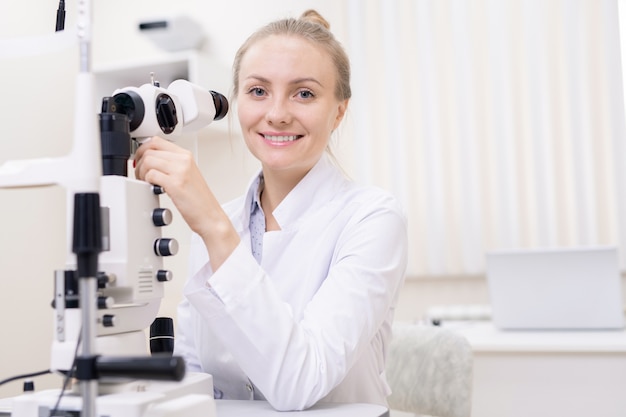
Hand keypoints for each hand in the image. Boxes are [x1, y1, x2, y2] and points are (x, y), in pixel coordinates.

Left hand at [134, 136, 239, 269]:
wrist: (210, 216)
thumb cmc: (198, 200)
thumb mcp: (186, 175)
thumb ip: (171, 164)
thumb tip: (150, 160)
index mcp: (186, 155)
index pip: (157, 141)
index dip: (143, 149)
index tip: (140, 159)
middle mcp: (184, 160)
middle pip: (150, 149)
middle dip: (139, 161)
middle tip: (141, 173)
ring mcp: (180, 171)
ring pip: (148, 160)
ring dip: (141, 172)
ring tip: (146, 182)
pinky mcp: (176, 184)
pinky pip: (151, 175)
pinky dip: (146, 181)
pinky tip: (152, 188)